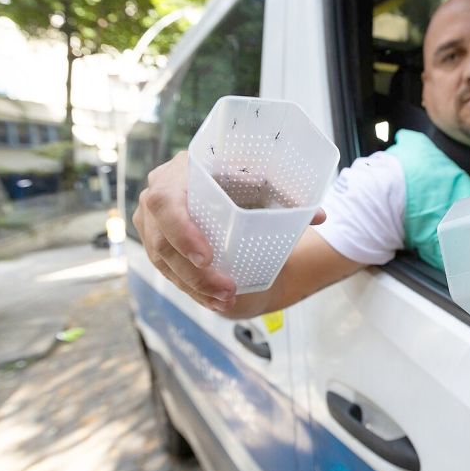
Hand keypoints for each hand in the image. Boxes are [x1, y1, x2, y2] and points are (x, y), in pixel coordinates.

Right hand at [133, 150, 325, 312]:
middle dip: (194, 272)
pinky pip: (166, 272)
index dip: (181, 232)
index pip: (165, 202)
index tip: (208, 258)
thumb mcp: (263, 186)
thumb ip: (289, 197)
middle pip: (161, 240)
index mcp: (181, 169)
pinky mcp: (154, 243)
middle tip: (227, 289)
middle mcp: (157, 193)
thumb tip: (319, 216)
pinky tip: (216, 301)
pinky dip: (193, 289)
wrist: (227, 195)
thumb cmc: (244, 184)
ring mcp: (150, 221)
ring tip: (226, 298)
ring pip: (163, 262)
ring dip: (195, 285)